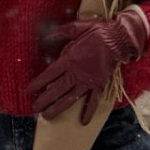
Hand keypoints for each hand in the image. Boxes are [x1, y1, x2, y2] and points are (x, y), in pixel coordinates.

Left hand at [26, 6, 149, 123]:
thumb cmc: (98, 31)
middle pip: (56, 90)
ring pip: (70, 98)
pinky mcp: (100, 84)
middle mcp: (76, 73)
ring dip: (58, 108)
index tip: (28, 91)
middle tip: (34, 109)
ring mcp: (88, 81)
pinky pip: (93, 101)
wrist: (120, 39)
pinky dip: (89, 111)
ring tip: (47, 116)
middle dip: (44, 100)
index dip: (37, 83)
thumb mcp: (76, 27)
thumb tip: (45, 34)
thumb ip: (60, 32)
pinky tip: (83, 121)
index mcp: (69, 60)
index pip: (49, 75)